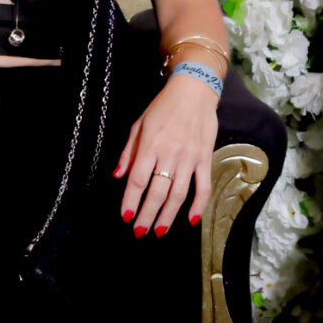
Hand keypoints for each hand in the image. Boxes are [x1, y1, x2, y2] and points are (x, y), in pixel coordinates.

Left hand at [113, 72, 219, 237]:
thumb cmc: (163, 107)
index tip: (126, 217)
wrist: (194, 91)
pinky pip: (202, 186)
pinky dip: (198, 205)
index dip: (131, 201)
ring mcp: (189, 158)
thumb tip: (118, 176)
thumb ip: (128, 152)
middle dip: (147, 215)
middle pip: (157, 193)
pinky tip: (190, 219)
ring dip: (168, 216)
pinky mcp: (205, 159)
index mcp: (150, 146)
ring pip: (178, 194)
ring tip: (160, 231)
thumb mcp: (139, 125)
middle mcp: (169, 154)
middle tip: (140, 231)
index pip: (138, 180)